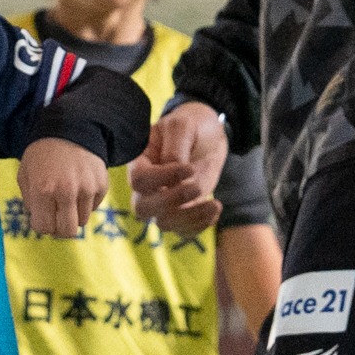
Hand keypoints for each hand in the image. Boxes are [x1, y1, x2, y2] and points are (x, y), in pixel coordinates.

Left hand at [19, 137, 107, 246]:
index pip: (44, 228)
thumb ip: (29, 202)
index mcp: (43, 190)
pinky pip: (94, 207)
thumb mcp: (25, 175)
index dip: (42, 225)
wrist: (69, 128)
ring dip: (73, 214)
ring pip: (82, 221)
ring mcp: (87, 188)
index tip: (42, 216)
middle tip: (56, 216)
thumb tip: (41, 223)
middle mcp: (66, 191)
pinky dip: (86, 203)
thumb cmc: (42, 155)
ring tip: (67, 196)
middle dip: (60, 228)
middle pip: (67, 231)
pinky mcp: (101, 184)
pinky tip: (78, 186)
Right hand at [129, 102, 228, 231]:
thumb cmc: (192, 124)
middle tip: (197, 187)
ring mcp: (163, 200)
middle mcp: (147, 185)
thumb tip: (173, 170)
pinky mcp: (182, 211)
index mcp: (140, 161)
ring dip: (190, 217)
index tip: (189, 168)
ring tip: (215, 204)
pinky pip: (183, 230)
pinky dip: (200, 225)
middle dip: (171, 202)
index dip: (162, 179)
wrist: (208, 135)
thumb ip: (175, 146)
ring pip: (164, 223)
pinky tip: (215, 207)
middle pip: (143, 208)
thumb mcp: (183, 125)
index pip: (139, 180)